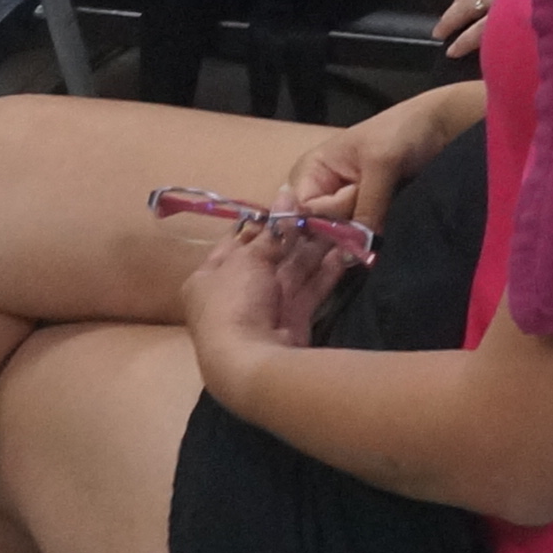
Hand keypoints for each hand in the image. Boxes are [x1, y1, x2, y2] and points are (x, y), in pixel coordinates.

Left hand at [178, 214, 345, 369]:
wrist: (250, 360)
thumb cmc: (234, 301)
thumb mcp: (248, 258)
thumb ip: (274, 229)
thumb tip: (286, 192)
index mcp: (208, 278)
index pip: (235, 242)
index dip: (262, 223)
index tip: (287, 203)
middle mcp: (234, 293)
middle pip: (267, 257)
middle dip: (293, 235)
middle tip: (320, 211)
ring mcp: (264, 309)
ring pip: (291, 272)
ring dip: (313, 250)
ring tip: (338, 225)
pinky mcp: (290, 322)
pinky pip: (308, 291)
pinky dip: (325, 273)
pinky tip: (344, 253)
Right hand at [278, 100, 431, 230]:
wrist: (441, 127)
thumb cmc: (403, 131)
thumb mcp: (381, 164)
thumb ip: (366, 208)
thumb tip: (352, 254)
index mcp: (312, 169)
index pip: (304, 210)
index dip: (328, 214)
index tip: (356, 196)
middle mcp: (323, 191)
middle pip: (319, 229)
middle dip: (345, 228)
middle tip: (375, 206)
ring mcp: (346, 206)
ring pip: (341, 237)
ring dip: (363, 234)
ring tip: (386, 210)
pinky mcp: (367, 215)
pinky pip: (360, 237)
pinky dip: (372, 238)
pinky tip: (385, 232)